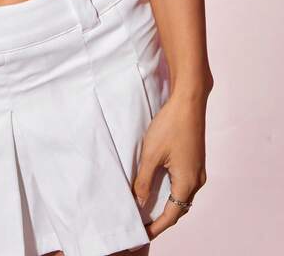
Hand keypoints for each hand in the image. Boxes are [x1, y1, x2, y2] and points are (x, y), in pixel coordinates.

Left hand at [133, 89, 208, 239]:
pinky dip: (172, 192)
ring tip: (149, 210)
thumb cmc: (170, 125)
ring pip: (182, 196)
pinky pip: (184, 184)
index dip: (156, 227)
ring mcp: (198, 170)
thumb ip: (144, 181)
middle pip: (179, 208)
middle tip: (144, 225)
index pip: (171, 215)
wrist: (189, 102)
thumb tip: (139, 202)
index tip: (142, 235)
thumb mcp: (151, 154)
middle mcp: (197, 180)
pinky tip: (159, 188)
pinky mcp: (195, 160)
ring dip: (167, 205)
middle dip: (162, 219)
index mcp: (187, 182)